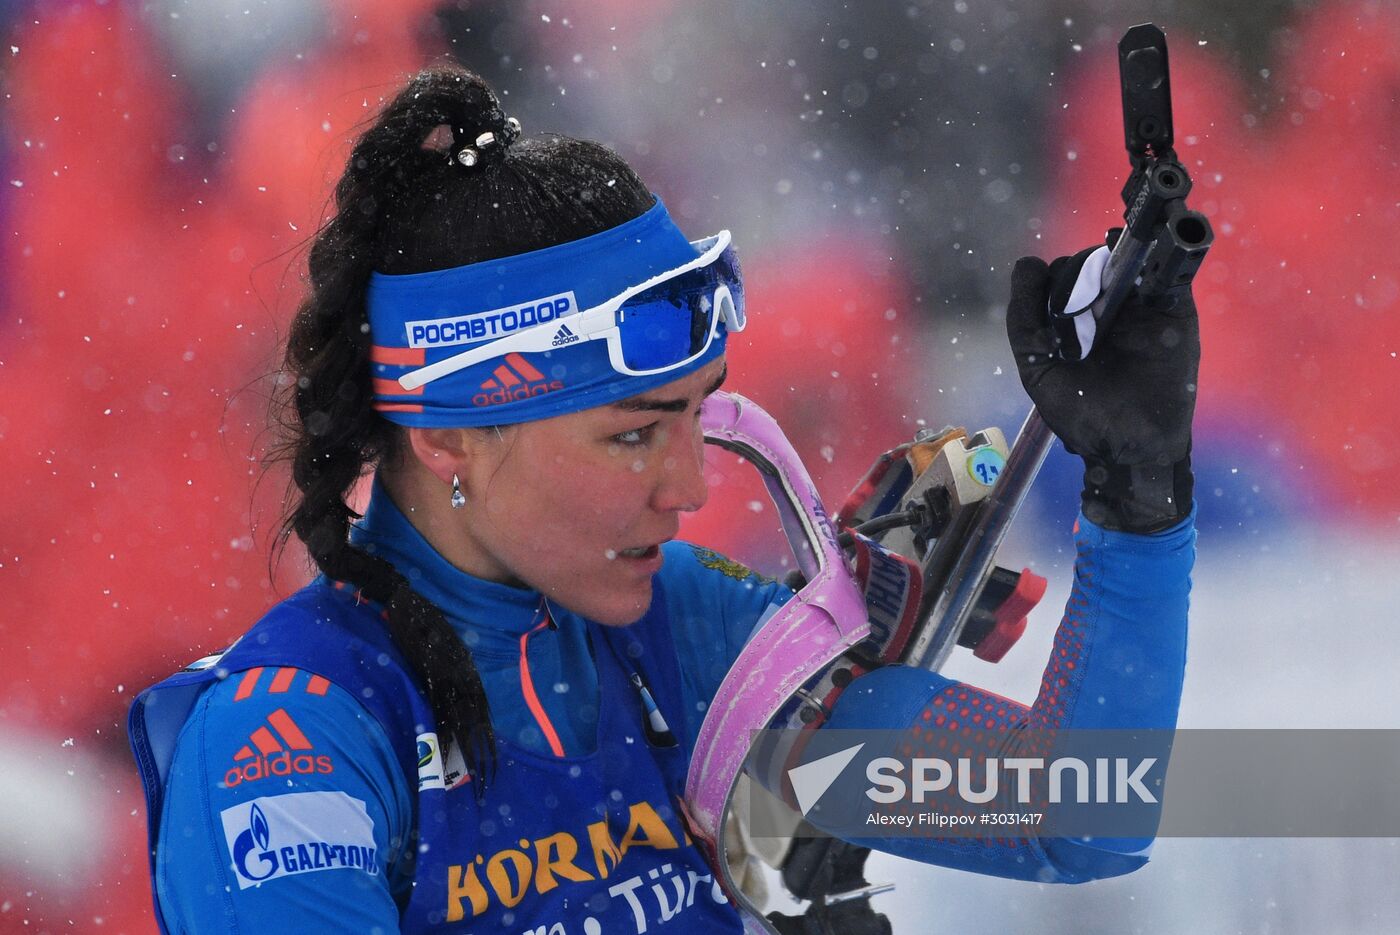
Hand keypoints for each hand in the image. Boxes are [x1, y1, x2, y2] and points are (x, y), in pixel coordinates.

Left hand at [1005, 239, 1199, 531]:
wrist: (1130, 446)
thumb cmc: (1081, 413)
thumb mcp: (1038, 365)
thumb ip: (1025, 319)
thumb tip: (1026, 263)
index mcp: (1072, 318)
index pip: (1061, 275)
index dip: (1054, 281)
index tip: (1057, 310)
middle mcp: (1106, 305)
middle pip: (1091, 262)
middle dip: (1079, 277)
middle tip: (1081, 313)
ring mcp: (1141, 305)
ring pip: (1126, 259)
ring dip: (1113, 264)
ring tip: (1101, 300)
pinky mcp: (1174, 310)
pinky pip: (1170, 273)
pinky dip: (1162, 259)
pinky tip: (1141, 267)